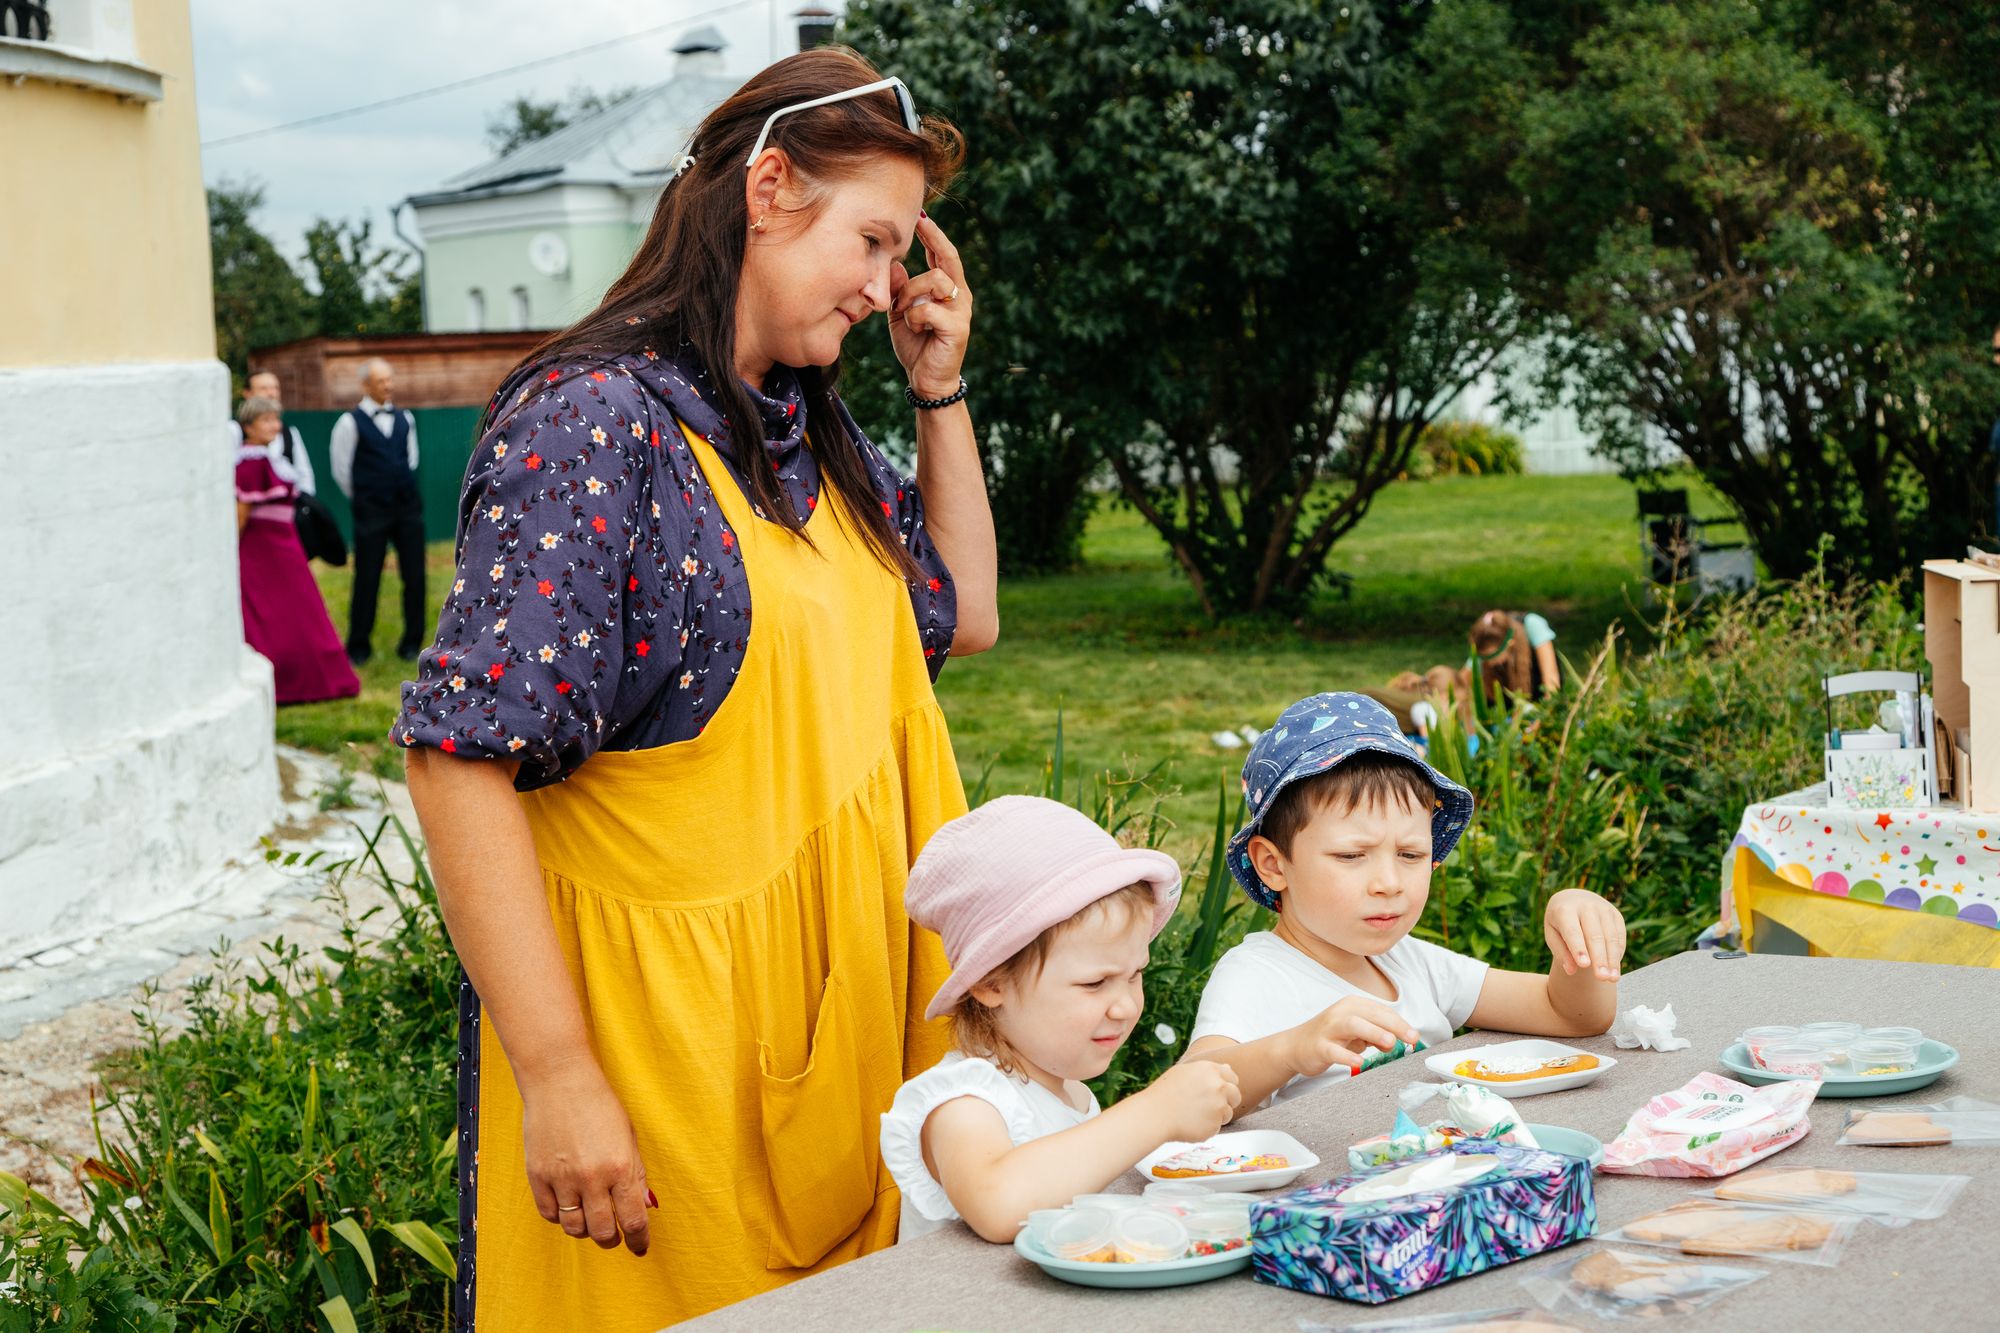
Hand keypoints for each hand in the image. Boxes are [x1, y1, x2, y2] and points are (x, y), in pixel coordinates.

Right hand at [520, 1064, 652, 1255]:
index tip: (640, 1247)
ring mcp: (562, 1179)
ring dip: (585, 1229)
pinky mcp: (537, 1176)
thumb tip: (645, 1206)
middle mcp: (592, 1178)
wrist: (559, 1081)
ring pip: (574, 1227)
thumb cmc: (599, 1104)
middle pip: (603, 1231)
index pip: (634, 1219)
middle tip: (615, 1235)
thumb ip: (636, 1174)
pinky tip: (568, 1205)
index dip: (639, 1240)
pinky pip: (549, 1214)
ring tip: (591, 1217)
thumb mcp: (629, 1136)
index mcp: (620, 1167)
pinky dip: (560, 1216)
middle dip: (612, 1239)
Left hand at [889, 213, 971, 399]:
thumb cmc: (916, 343)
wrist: (927, 380)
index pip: (944, 254)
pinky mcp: (958, 328)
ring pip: (934, 281)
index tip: (920, 216)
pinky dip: (913, 318)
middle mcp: (959, 296)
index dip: (933, 234)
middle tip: (912, 241)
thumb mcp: (900, 311)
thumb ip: (898, 289)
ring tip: (905, 312)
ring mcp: (961, 311)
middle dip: (928, 246)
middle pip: (945, 260)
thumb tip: (895, 266)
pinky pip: (928, 310)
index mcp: (948, 289)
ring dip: (911, 294)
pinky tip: (914, 329)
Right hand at [1142, 1061, 1241, 1142]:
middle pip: (1236, 1095)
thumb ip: (1209, 1071)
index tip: (1218, 1092)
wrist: (1154, 1115)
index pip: (1232, 1077)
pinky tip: (1191, 1123)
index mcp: (1210, 1070)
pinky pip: (1216, 1127)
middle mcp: (1218, 1087)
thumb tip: (1229, 1068)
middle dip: (1227, 1101)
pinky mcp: (1215, 1125)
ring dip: (1216, 1116)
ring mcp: (1218, 1107)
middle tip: (1209, 1106)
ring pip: (1227, 1113)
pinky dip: (1207, 1128)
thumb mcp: (1184, 1072)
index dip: (1226, 1085)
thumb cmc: (1165, 1093)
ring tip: (1194, 1115)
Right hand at [1285, 997, 1422, 1077]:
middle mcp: (1341, 1012)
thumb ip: (1376, 1034)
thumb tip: (1396, 1040)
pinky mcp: (1318, 1046)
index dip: (1400, 1023)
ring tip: (1389, 1043)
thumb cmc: (1331, 1037)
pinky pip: (1333, 1050)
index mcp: (1352, 1005)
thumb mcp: (1357, 1033)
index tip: (1414, 1036)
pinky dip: (1347, 1056)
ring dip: (1373, 1032)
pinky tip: (1359, 1062)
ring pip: (1353, 1025)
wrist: (1296, 1046)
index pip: (1381, 1011)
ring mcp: (1328, 1028)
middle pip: (1370, 1014)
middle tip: (1411, 1038)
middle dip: (1393, 1025)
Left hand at [1544, 887, 1626, 980]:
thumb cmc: (1559, 923)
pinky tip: (1615, 968)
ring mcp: (1603, 908)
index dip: (1578, 948)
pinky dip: (1618, 953)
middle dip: (1599, 958)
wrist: (1573, 899)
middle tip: (1602, 978)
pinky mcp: (1616, 914)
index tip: (1583, 965)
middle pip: (1595, 935)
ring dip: (1612, 959)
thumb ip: (1561, 952)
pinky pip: (1619, 936)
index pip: (1572, 931)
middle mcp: (1585, 906)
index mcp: (1564, 909)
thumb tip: (1571, 971)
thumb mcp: (1552, 935)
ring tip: (1612, 978)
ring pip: (1610, 937)